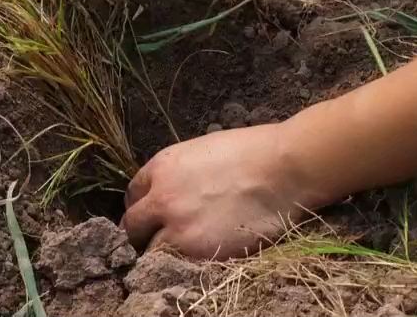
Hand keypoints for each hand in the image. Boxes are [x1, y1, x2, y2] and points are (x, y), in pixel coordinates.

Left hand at [119, 123, 331, 259]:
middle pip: (132, 225)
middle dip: (142, 233)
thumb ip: (180, 174)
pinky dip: (181, 264)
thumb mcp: (202, 152)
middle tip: (159, 238)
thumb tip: (177, 190)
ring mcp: (176, 226)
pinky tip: (199, 257)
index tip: (152, 216)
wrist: (284, 170)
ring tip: (180, 252)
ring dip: (160, 252)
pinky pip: (175, 264)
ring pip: (149, 249)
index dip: (143, 206)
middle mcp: (161, 197)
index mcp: (162, 167)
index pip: (133, 193)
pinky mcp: (196, 250)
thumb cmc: (254, 153)